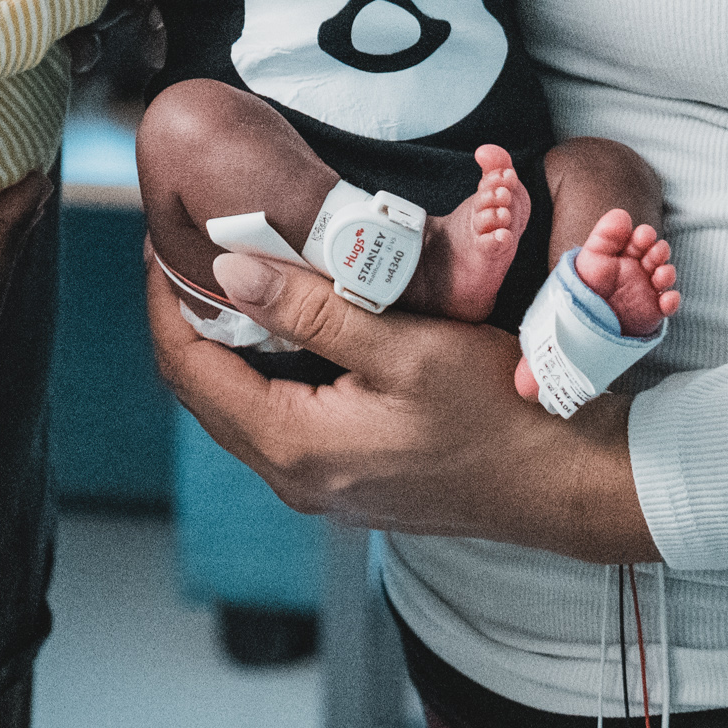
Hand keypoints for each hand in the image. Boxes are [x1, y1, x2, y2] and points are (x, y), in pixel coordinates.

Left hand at [146, 243, 658, 561]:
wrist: (567, 484)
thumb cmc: (498, 413)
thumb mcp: (404, 346)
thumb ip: (312, 308)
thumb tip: (230, 270)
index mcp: (295, 446)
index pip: (190, 369)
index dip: (167, 301)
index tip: (161, 243)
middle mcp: (296, 478)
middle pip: (206, 390)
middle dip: (189, 318)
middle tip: (188, 249)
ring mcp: (323, 484)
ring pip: (242, 404)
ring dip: (229, 342)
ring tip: (232, 273)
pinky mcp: (350, 478)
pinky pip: (281, 417)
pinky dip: (268, 366)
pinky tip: (289, 322)